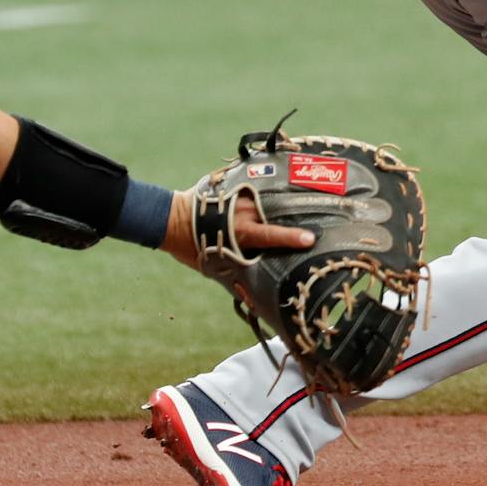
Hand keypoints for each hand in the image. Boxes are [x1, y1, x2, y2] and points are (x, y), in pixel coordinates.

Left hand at [162, 185, 315, 271]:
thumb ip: (234, 276)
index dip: (292, 238)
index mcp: (241, 232)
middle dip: (295, 216)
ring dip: (281, 204)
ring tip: (301, 203)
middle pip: (276, 213)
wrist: (169, 218)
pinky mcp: (233, 185)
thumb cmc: (190, 247)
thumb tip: (252, 300)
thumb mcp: (212, 267)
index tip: (310, 239)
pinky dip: (264, 192)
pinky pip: (255, 189)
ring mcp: (239, 195)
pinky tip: (277, 190)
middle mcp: (244, 211)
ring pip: (267, 200)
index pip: (272, 235)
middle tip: (317, 216)